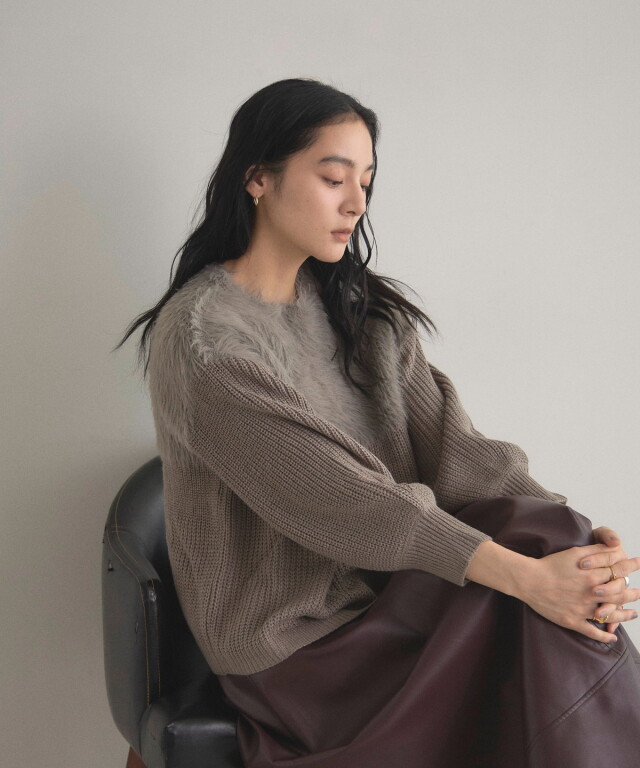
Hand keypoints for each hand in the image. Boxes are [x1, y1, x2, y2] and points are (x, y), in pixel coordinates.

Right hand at [515, 538, 639, 642]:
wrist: (529, 580)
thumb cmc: (550, 564)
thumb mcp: (574, 553)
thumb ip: (596, 551)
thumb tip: (614, 548)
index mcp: (593, 576)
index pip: (618, 572)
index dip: (630, 567)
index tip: (638, 563)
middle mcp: (591, 594)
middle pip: (619, 594)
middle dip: (633, 593)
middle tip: (639, 592)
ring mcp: (583, 609)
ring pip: (610, 614)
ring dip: (625, 615)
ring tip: (634, 614)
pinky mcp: (573, 621)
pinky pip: (592, 632)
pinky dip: (604, 636)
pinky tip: (612, 636)